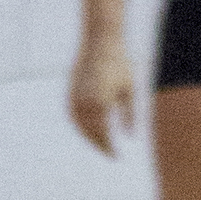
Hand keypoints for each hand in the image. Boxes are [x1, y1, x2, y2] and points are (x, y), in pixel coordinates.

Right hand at [69, 40, 135, 156]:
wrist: (100, 40)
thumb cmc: (120, 63)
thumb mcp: (129, 90)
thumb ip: (130, 115)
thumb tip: (130, 137)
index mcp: (101, 104)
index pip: (103, 136)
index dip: (109, 149)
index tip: (116, 158)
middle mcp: (85, 103)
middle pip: (89, 134)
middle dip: (99, 145)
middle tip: (108, 153)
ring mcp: (75, 97)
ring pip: (79, 126)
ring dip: (88, 137)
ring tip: (99, 143)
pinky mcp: (70, 91)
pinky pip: (73, 115)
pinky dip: (80, 125)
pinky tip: (88, 128)